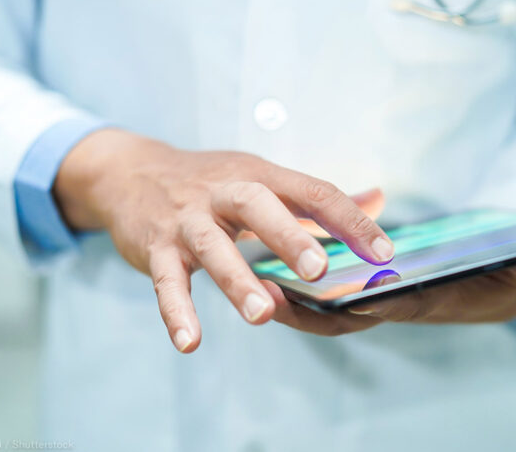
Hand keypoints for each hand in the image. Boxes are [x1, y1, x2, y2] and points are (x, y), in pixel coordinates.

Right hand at [52, 128, 394, 352]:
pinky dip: (176, 311)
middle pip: (258, 206)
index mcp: (258, 175)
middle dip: (288, 237)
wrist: (131, 173)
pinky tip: (190, 342)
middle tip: (319, 270)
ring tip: (262, 314)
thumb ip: (318, 197)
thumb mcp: (262, 177)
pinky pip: (166, 281)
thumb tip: (379, 200)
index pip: (311, 191)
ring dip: (236, 280)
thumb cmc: (210, 182)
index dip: (349, 221)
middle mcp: (223, 192)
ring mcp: (188, 220)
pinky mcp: (156, 248)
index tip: (383, 252)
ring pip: (211, 246)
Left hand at [262, 257, 515, 334]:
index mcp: (431, 300)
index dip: (361, 305)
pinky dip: (301, 284)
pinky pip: (328, 290)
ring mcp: (383, 297)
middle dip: (306, 313)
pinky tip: (272, 261)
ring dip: (292, 299)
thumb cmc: (514, 276)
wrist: (506, 284)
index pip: (392, 306)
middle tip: (265, 297)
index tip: (328, 299)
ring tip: (252, 280)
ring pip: (327, 308)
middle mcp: (399, 304)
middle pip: (345, 317)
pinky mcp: (373, 284)